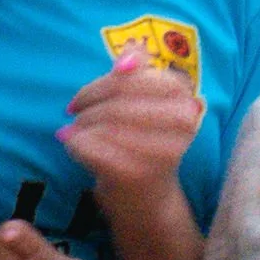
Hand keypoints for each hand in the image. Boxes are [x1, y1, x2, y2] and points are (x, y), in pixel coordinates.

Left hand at [58, 56, 201, 207]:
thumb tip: (125, 61)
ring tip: (75, 130)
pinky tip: (74, 145)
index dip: (102, 84)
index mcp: (185, 98)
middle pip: (117, 100)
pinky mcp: (137, 173)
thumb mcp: (145, 99)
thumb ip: (138, 69)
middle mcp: (182, 123)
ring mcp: (161, 150)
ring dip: (80, 125)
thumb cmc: (142, 140)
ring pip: (103, 123)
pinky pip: (91, 146)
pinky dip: (75, 143)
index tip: (85, 96)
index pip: (134, 78)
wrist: (147, 198)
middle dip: (88, 103)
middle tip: (74, 112)